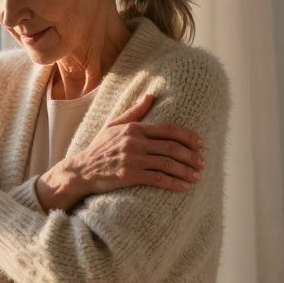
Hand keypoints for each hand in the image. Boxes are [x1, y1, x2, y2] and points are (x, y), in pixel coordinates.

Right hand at [38, 93, 205, 208]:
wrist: (81, 170)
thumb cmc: (99, 148)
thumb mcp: (114, 125)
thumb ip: (134, 112)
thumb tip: (151, 95)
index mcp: (134, 128)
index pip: (168, 129)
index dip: (188, 137)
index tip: (201, 144)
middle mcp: (134, 142)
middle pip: (172, 147)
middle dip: (191, 156)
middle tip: (202, 163)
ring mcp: (132, 159)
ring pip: (167, 164)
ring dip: (185, 171)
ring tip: (196, 176)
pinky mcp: (128, 175)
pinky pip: (157, 179)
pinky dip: (173, 183)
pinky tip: (183, 187)